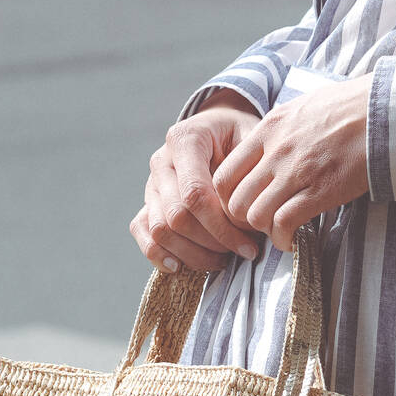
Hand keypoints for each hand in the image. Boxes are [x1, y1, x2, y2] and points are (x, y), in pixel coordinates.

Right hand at [132, 94, 262, 274]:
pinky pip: (141, 231)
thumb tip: (251, 214)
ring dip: (192, 253)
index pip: (195, 194)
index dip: (222, 226)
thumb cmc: (240, 136)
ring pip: (160, 230)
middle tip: (242, 251)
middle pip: (177, 216)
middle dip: (212, 242)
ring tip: (223, 259)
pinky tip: (182, 267)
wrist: (219, 128)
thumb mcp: (253, 138)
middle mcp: (162, 161)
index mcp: (185, 140)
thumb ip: (252, 169)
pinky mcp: (149, 202)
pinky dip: (158, 254)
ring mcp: (152, 183)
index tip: (250, 244)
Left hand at [213, 76, 371, 250]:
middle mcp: (276, 151)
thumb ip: (280, 128)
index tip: (243, 205)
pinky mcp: (320, 191)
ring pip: (255, 215)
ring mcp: (296, 172)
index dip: (228, 198)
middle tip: (259, 224)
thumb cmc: (350, 106)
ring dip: (263, 230)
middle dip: (242, 220)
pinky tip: (291, 239)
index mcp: (268, 129)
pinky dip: (283, 238)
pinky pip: (284, 223)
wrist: (384, 111)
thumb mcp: (303, 106)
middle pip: (235, 200)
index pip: (224, 174)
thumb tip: (270, 141)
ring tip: (277, 230)